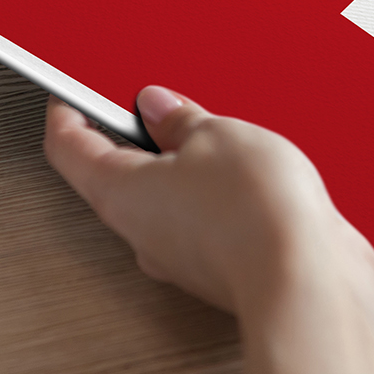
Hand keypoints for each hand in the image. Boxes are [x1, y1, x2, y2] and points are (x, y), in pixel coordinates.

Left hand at [44, 87, 373, 373]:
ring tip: (222, 138)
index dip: (67, 111)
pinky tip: (252, 176)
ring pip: (168, 200)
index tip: (71, 93)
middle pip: (120, 174)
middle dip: (140, 135)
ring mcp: (179, 256)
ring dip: (187, 167)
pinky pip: (206, 221)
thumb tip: (162, 108)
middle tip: (161, 105)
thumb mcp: (216, 133)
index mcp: (119, 192)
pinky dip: (220, 196)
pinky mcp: (218, 268)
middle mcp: (140, 232)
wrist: (306, 280)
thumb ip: (180, 118)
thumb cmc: (253, 214)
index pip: (68, 147)